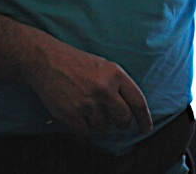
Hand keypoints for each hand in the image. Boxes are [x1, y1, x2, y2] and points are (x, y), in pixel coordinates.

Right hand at [26, 37, 151, 135]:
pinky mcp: (71, 115)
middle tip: (117, 121)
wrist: (49, 62)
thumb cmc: (79, 64)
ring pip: (104, 127)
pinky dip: (85, 132)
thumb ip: (120, 85)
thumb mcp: (106, 66)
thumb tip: (132, 108)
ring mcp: (87, 104)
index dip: (144, 118)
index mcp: (116, 75)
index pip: (138, 102)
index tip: (146, 128)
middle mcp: (104, 90)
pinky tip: (82, 122)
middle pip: (124, 119)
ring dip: (100, 124)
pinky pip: (86, 134)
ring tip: (91, 110)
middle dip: (122, 123)